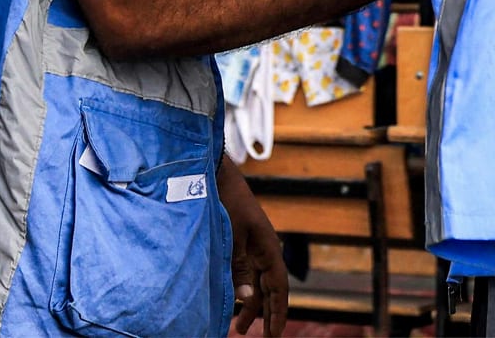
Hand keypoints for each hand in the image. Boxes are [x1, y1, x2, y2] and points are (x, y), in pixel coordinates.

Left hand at [220, 161, 287, 336]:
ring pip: (257, 283)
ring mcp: (253, 246)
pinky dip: (243, 290)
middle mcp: (264, 249)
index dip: (278, 313)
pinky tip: (234, 300)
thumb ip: (238, 268)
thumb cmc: (226, 202)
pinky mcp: (240, 242)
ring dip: (252, 305)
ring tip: (239, 328)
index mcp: (268, 248)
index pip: (279, 288)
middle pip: (271, 289)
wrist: (215, 173)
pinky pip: (247, 273)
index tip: (274, 335)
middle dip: (268, 314)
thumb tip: (246, 299)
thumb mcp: (231, 237)